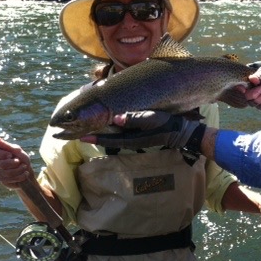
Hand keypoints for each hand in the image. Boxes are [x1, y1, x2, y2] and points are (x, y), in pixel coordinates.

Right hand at [0, 136, 32, 188]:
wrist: (26, 170)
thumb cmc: (21, 158)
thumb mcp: (16, 150)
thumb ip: (6, 145)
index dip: (1, 154)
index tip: (10, 155)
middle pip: (1, 164)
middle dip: (14, 163)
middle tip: (20, 161)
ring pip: (7, 172)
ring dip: (19, 170)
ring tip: (24, 167)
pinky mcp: (1, 180)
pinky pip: (10, 179)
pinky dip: (20, 176)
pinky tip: (25, 173)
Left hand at [81, 110, 203, 151]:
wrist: (182, 133)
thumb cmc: (167, 124)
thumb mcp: (152, 119)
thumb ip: (134, 119)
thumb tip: (115, 119)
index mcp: (132, 139)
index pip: (109, 140)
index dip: (95, 137)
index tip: (80, 136)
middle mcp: (131, 141)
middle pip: (109, 140)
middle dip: (95, 136)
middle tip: (79, 133)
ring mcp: (136, 139)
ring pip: (114, 138)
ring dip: (102, 133)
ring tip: (89, 128)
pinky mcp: (140, 136)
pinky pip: (121, 134)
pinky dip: (112, 130)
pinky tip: (108, 124)